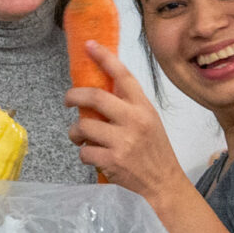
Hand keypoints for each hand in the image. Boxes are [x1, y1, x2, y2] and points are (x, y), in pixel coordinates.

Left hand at [67, 41, 192, 199]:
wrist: (164, 186)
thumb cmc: (155, 154)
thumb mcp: (149, 123)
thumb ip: (128, 108)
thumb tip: (98, 94)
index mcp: (144, 108)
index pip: (123, 76)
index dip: (104, 58)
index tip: (89, 45)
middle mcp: (134, 121)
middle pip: (95, 96)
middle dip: (74, 95)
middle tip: (68, 99)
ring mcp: (123, 141)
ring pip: (83, 126)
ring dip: (76, 132)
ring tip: (81, 138)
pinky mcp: (112, 161)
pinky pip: (84, 151)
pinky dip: (84, 154)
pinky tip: (94, 157)